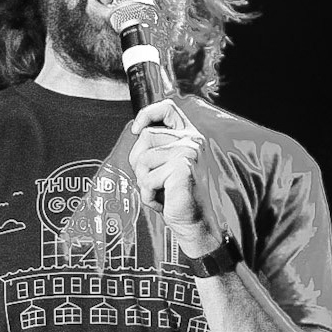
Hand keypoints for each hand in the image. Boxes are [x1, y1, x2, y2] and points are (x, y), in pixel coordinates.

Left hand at [128, 98, 217, 251]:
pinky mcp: (182, 168)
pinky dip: (149, 195)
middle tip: (154, 181)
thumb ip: (157, 147)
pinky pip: (148, 178)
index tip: (136, 129)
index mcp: (190, 137)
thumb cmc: (178, 198)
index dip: (148, 113)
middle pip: (146, 136)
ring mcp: (188, 153)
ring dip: (144, 181)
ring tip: (161, 192)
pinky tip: (164, 201)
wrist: (195, 224)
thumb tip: (136, 131)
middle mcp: (192, 141)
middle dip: (139, 161)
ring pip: (143, 159)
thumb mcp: (166, 166)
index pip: (168, 108)